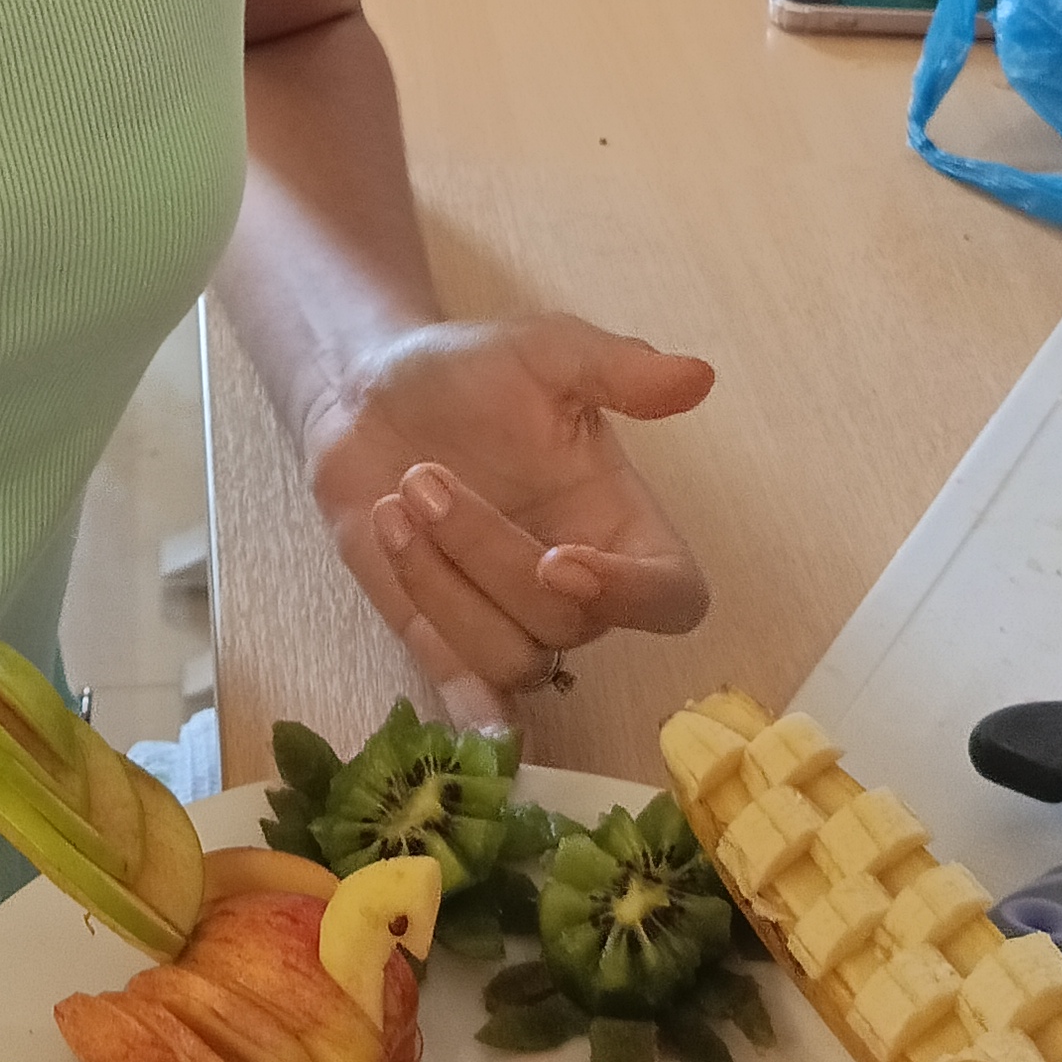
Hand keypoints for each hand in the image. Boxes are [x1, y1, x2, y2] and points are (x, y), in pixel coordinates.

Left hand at [305, 314, 712, 706]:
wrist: (364, 395)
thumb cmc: (466, 373)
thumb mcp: (543, 352)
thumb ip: (617, 369)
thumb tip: (697, 377)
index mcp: (619, 523)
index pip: (672, 596)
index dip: (633, 595)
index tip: (559, 560)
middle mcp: (575, 586)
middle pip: (567, 623)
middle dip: (489, 556)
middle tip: (422, 479)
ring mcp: (507, 619)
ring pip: (511, 659)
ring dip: (445, 591)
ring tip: (395, 505)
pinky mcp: (443, 640)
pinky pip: (464, 690)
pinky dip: (465, 706)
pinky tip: (458, 709)